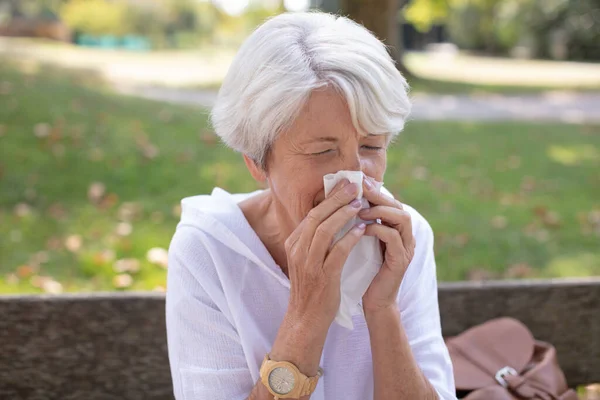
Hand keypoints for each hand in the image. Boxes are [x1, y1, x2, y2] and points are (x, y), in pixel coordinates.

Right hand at [285, 179, 365, 327]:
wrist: (306, 318)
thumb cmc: (311, 287)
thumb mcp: (307, 259)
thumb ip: (315, 239)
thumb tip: (331, 216)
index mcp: (294, 244)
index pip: (311, 214)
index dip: (329, 198)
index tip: (345, 185)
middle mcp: (298, 251)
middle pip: (316, 217)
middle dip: (337, 199)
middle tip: (355, 186)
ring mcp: (309, 264)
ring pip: (324, 230)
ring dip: (344, 215)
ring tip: (360, 204)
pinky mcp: (323, 276)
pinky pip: (337, 251)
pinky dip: (350, 238)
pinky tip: (363, 230)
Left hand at [359, 176, 415, 313]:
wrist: (371, 303)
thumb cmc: (362, 272)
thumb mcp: (358, 243)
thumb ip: (357, 224)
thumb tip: (340, 201)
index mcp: (395, 231)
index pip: (390, 202)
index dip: (376, 190)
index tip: (357, 180)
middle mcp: (404, 237)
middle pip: (399, 205)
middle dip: (379, 195)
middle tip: (360, 187)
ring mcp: (406, 249)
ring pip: (402, 218)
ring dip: (380, 210)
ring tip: (360, 208)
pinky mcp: (401, 261)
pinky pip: (393, 238)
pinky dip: (378, 229)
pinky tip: (362, 228)